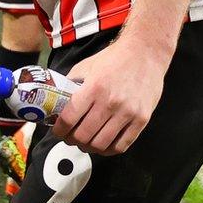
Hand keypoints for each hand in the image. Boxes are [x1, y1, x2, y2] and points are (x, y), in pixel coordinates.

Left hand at [55, 38, 168, 155]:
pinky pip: (121, 146)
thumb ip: (71, 85)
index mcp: (93, 88)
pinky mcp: (142, 120)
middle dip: (72, 140)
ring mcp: (128, 112)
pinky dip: (108, 150)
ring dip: (89, 147)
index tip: (58, 131)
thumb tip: (57, 102)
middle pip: (83, 136)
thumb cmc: (115, 58)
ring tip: (86, 142)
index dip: (59, 130)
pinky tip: (103, 144)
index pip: (69, 119)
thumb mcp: (87, 66)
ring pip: (101, 144)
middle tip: (71, 138)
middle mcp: (110, 102)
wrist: (145, 52)